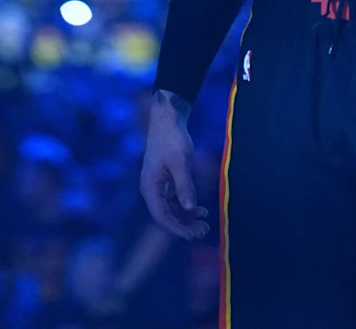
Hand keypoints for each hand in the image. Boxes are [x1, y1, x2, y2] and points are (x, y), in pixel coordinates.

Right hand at [140, 108, 208, 239]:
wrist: (167, 119)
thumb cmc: (172, 138)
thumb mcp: (180, 161)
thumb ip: (184, 185)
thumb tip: (189, 208)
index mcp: (150, 187)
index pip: (161, 216)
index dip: (176, 228)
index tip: (192, 235)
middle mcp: (151, 190)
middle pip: (166, 215)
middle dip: (184, 225)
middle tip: (204, 231)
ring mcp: (158, 186)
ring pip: (171, 209)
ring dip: (187, 218)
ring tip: (205, 223)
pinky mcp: (165, 181)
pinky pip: (174, 200)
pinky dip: (187, 206)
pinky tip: (201, 210)